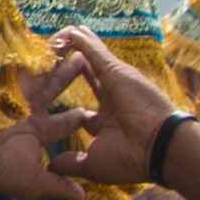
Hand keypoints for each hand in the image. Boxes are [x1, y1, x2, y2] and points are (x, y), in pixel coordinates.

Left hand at [39, 35, 193, 193]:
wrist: (159, 147)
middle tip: (43, 63)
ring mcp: (113, 82)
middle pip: (81, 77)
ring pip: (86, 57)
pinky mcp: (114, 69)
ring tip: (48, 41)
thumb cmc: (130, 159)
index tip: (40, 99)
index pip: (78, 110)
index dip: (64, 107)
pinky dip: (76, 40)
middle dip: (62, 70)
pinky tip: (61, 33)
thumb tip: (49, 166)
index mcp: (106, 123)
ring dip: (67, 48)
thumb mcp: (93, 165)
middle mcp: (110, 99)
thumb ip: (70, 163)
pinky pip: (91, 48)